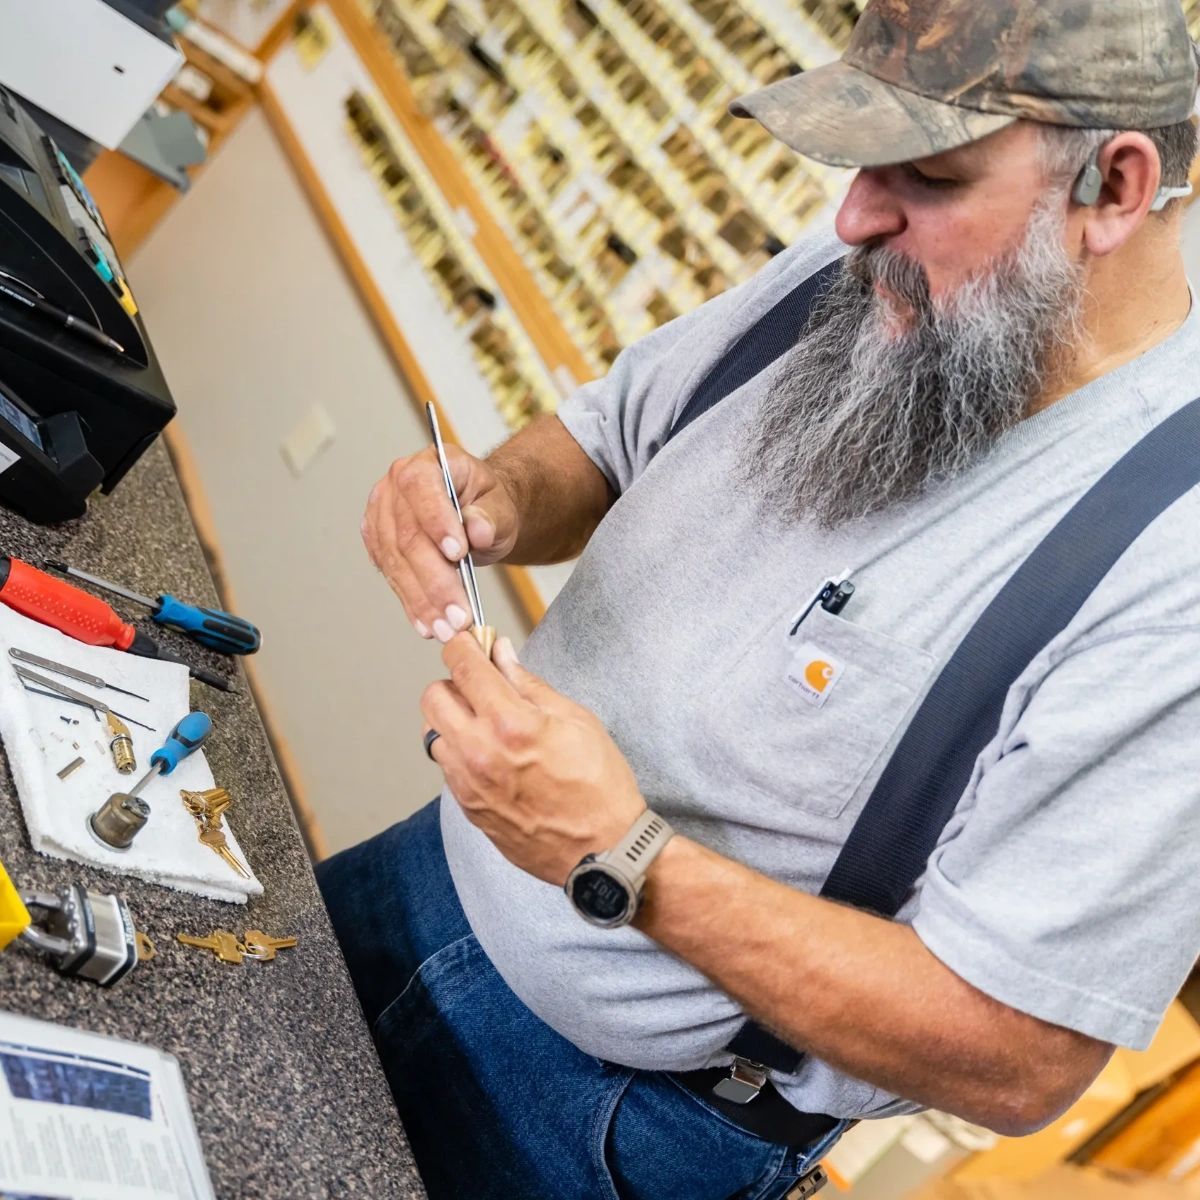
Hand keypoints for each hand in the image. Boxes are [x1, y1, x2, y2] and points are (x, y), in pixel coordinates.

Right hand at [362, 442, 517, 640]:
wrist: (476, 516)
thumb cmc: (487, 505)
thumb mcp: (502, 506)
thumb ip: (492, 515)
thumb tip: (477, 529)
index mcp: (428, 464)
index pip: (422, 489)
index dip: (437, 523)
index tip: (458, 554)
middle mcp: (396, 486)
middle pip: (407, 536)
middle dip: (435, 580)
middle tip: (457, 612)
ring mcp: (381, 515)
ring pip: (396, 563)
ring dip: (422, 601)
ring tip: (447, 627)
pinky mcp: (378, 543)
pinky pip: (392, 576)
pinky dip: (412, 603)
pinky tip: (428, 623)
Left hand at [422, 634, 646, 885]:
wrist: (603, 851)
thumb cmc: (600, 786)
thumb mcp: (576, 719)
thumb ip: (529, 684)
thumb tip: (502, 655)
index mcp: (509, 723)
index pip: (463, 666)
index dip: (461, 645)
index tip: (467, 641)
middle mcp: (478, 753)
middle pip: (433, 697)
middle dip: (454, 683)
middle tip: (483, 686)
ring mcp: (468, 784)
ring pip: (433, 733)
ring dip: (453, 719)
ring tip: (487, 724)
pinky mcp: (468, 808)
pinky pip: (446, 766)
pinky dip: (460, 751)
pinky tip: (492, 755)